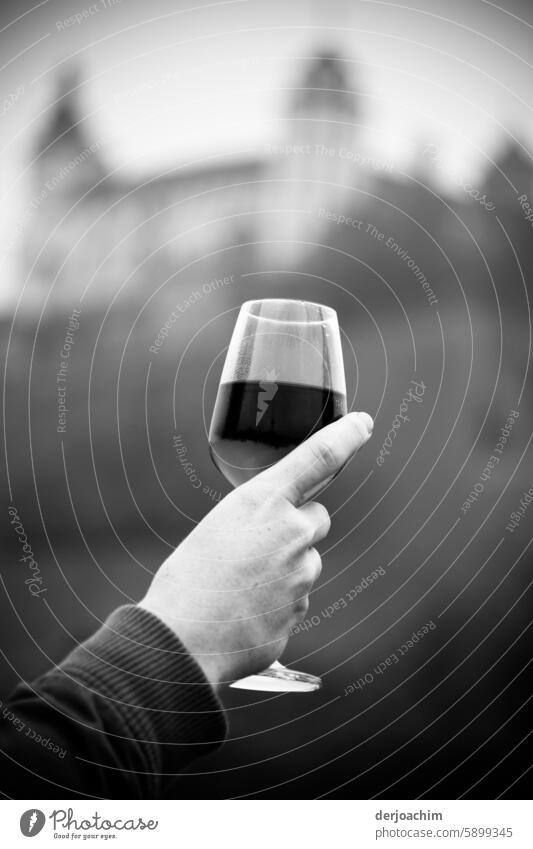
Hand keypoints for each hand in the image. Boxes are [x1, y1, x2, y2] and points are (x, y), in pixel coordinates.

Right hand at [138, 412, 372, 687]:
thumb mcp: (216, 528)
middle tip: (259, 546)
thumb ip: (256, 522)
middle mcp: (291, 533)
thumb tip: (275, 535)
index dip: (345, 435)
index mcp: (262, 501)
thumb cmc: (187, 581)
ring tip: (242, 586)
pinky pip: (295, 600)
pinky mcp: (299, 613)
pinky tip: (244, 611)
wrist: (179, 641)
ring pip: (306, 563)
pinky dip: (276, 603)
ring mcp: (300, 576)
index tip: (363, 423)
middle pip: (317, 518)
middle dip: (298, 527)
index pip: (318, 456)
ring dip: (286, 569)